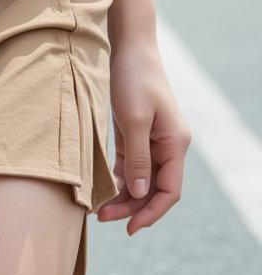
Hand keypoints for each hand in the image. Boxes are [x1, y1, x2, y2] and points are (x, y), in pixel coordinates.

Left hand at [98, 39, 190, 235]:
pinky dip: (119, 178)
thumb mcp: (134, 118)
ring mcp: (153, 140)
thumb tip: (140, 191)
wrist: (129, 46)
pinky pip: (131, 165)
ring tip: (99, 209)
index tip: (130, 227)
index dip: (151, 212)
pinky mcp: (137, 133)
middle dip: (132, 207)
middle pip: (154, 188)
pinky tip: (103, 189)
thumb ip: (138, 157)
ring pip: (142, 179)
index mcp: (175, 144)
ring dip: (124, 196)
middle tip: (103, 218)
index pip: (169, 190)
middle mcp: (168, 145)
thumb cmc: (134, 78)